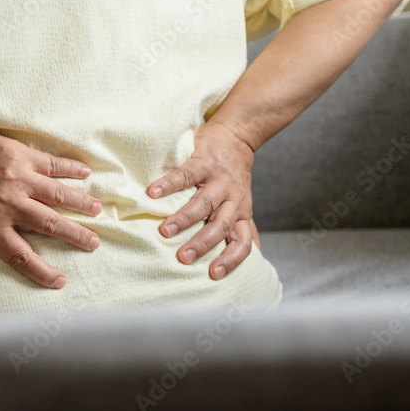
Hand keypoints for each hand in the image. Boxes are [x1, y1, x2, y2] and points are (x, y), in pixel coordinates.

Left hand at [0, 124, 102, 295]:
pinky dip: (70, 168)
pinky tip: (86, 173)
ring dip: (80, 202)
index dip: (41, 271)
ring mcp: (19, 178)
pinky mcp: (21, 156)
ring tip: (98, 209)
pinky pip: (52, 163)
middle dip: (75, 235)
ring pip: (57, 194)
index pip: (21, 255)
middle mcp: (10, 204)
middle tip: (94, 243)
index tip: (60, 281)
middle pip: (50, 224)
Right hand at [147, 121, 258, 279]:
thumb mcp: (243, 204)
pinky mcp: (205, 161)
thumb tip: (256, 256)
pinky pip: (186, 174)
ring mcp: (219, 180)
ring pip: (204, 202)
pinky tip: (153, 192)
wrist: (237, 137)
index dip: (232, 259)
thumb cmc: (235, 177)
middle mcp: (233, 198)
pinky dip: (169, 184)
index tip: (213, 274)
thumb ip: (245, 229)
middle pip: (220, 225)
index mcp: (241, 213)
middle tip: (183, 257)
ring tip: (166, 230)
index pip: (243, 241)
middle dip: (202, 243)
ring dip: (185, 217)